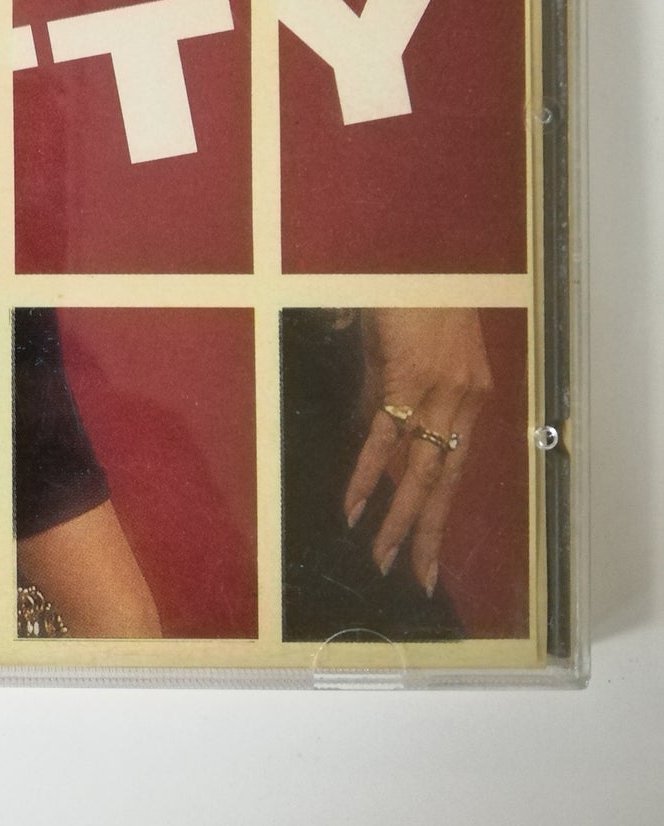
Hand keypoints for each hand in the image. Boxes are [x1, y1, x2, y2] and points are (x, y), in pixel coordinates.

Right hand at [343, 308, 492, 595]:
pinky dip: (368, 474)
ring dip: (397, 517)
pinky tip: (355, 507)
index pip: (455, 464)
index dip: (440, 507)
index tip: (428, 548)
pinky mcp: (408, 377)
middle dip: (425, 530)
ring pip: (418, 468)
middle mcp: (463, 397)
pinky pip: (385, 436)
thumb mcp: (401, 345)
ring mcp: (440, 389)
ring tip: (380, 556)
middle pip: (443, 479)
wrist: (416, 251)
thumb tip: (369, 430)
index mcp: (470, 391)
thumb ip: (389, 389)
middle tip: (412, 575)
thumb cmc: (408, 288)